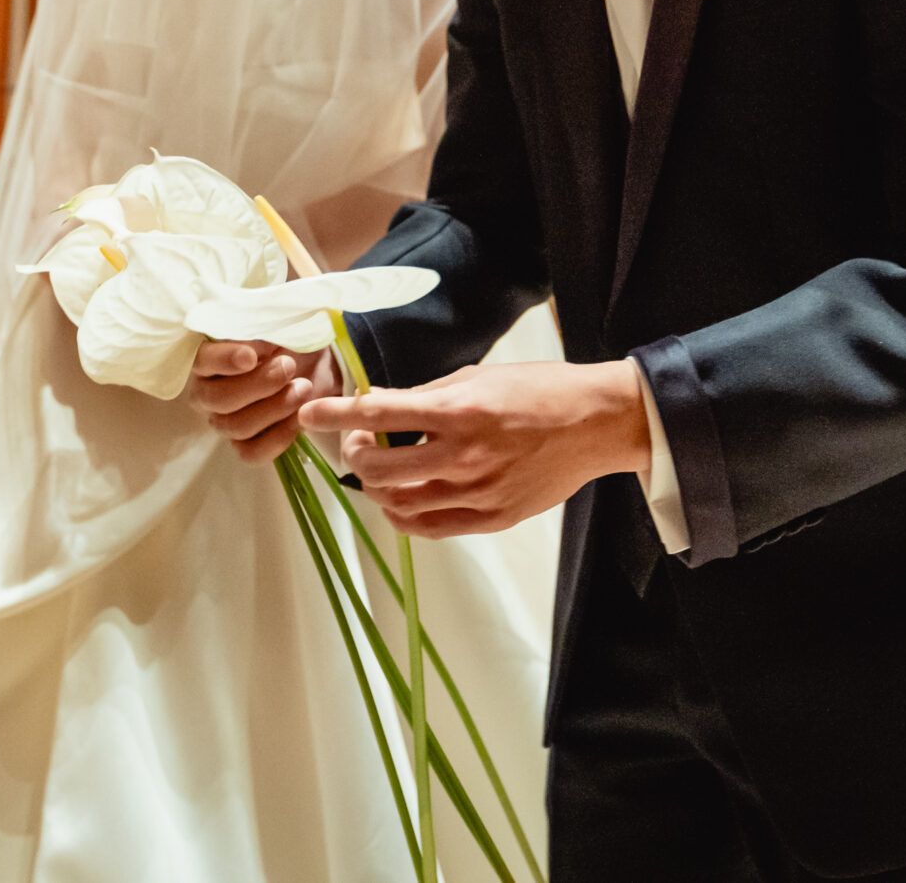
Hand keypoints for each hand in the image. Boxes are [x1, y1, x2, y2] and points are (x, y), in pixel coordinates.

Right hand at [187, 341, 341, 462]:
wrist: (318, 361)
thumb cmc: (290, 336)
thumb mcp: (277, 322)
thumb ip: (260, 326)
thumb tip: (254, 342)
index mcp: (209, 355)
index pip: (201, 360)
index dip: (222, 360)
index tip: (251, 357)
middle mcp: (208, 390)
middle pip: (218, 399)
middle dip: (258, 385)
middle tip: (289, 366)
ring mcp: (224, 420)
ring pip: (235, 426)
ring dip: (274, 408)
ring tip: (303, 388)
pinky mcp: (246, 444)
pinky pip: (251, 452)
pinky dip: (278, 437)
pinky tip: (299, 417)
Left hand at [297, 359, 653, 537]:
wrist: (596, 423)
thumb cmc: (538, 390)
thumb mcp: (478, 377)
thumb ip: (426, 396)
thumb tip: (380, 405)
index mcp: (459, 411)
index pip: (379, 414)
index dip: (336, 415)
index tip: (309, 414)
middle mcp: (464, 456)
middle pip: (378, 469)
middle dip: (355, 454)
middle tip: (360, 441)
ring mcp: (479, 492)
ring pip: (398, 503)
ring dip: (376, 486)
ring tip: (381, 467)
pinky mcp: (492, 518)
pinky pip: (428, 527)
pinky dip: (402, 515)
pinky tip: (400, 499)